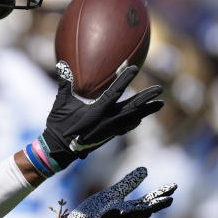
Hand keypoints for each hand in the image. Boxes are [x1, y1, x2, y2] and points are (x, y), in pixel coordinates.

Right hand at [38, 62, 162, 170]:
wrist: (58, 150)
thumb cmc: (58, 126)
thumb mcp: (61, 104)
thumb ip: (64, 85)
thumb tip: (62, 66)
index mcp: (97, 111)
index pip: (115, 91)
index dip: (125, 79)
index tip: (134, 68)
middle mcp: (107, 120)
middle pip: (132, 107)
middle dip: (146, 98)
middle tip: (159, 89)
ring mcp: (110, 130)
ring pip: (133, 118)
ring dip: (146, 111)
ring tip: (160, 104)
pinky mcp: (108, 136)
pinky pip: (126, 128)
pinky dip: (135, 122)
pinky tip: (139, 119)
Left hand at [57, 167, 175, 217]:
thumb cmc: (97, 210)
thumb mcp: (113, 195)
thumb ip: (128, 184)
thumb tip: (145, 169)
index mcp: (126, 209)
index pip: (146, 202)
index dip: (159, 196)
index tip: (174, 186)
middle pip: (138, 213)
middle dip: (153, 207)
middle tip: (169, 200)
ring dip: (133, 214)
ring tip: (147, 210)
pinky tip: (113, 211)